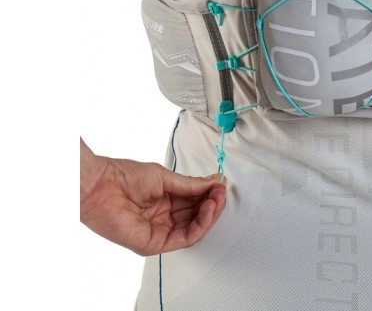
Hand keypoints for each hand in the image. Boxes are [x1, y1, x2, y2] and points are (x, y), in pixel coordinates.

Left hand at [80, 139, 226, 255]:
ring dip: (210, 215)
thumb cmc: (122, 177)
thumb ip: (191, 185)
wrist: (100, 184)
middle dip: (213, 205)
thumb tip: (213, 182)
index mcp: (165, 202)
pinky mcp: (153, 243)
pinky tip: (207, 209)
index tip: (220, 185)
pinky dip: (200, 225)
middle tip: (221, 192)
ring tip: (216, 199)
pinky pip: (185, 238)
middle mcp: (163, 218)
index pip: (195, 204)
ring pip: (194, 230)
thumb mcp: (165, 177)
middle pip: (197, 218)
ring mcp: (159, 232)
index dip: (210, 195)